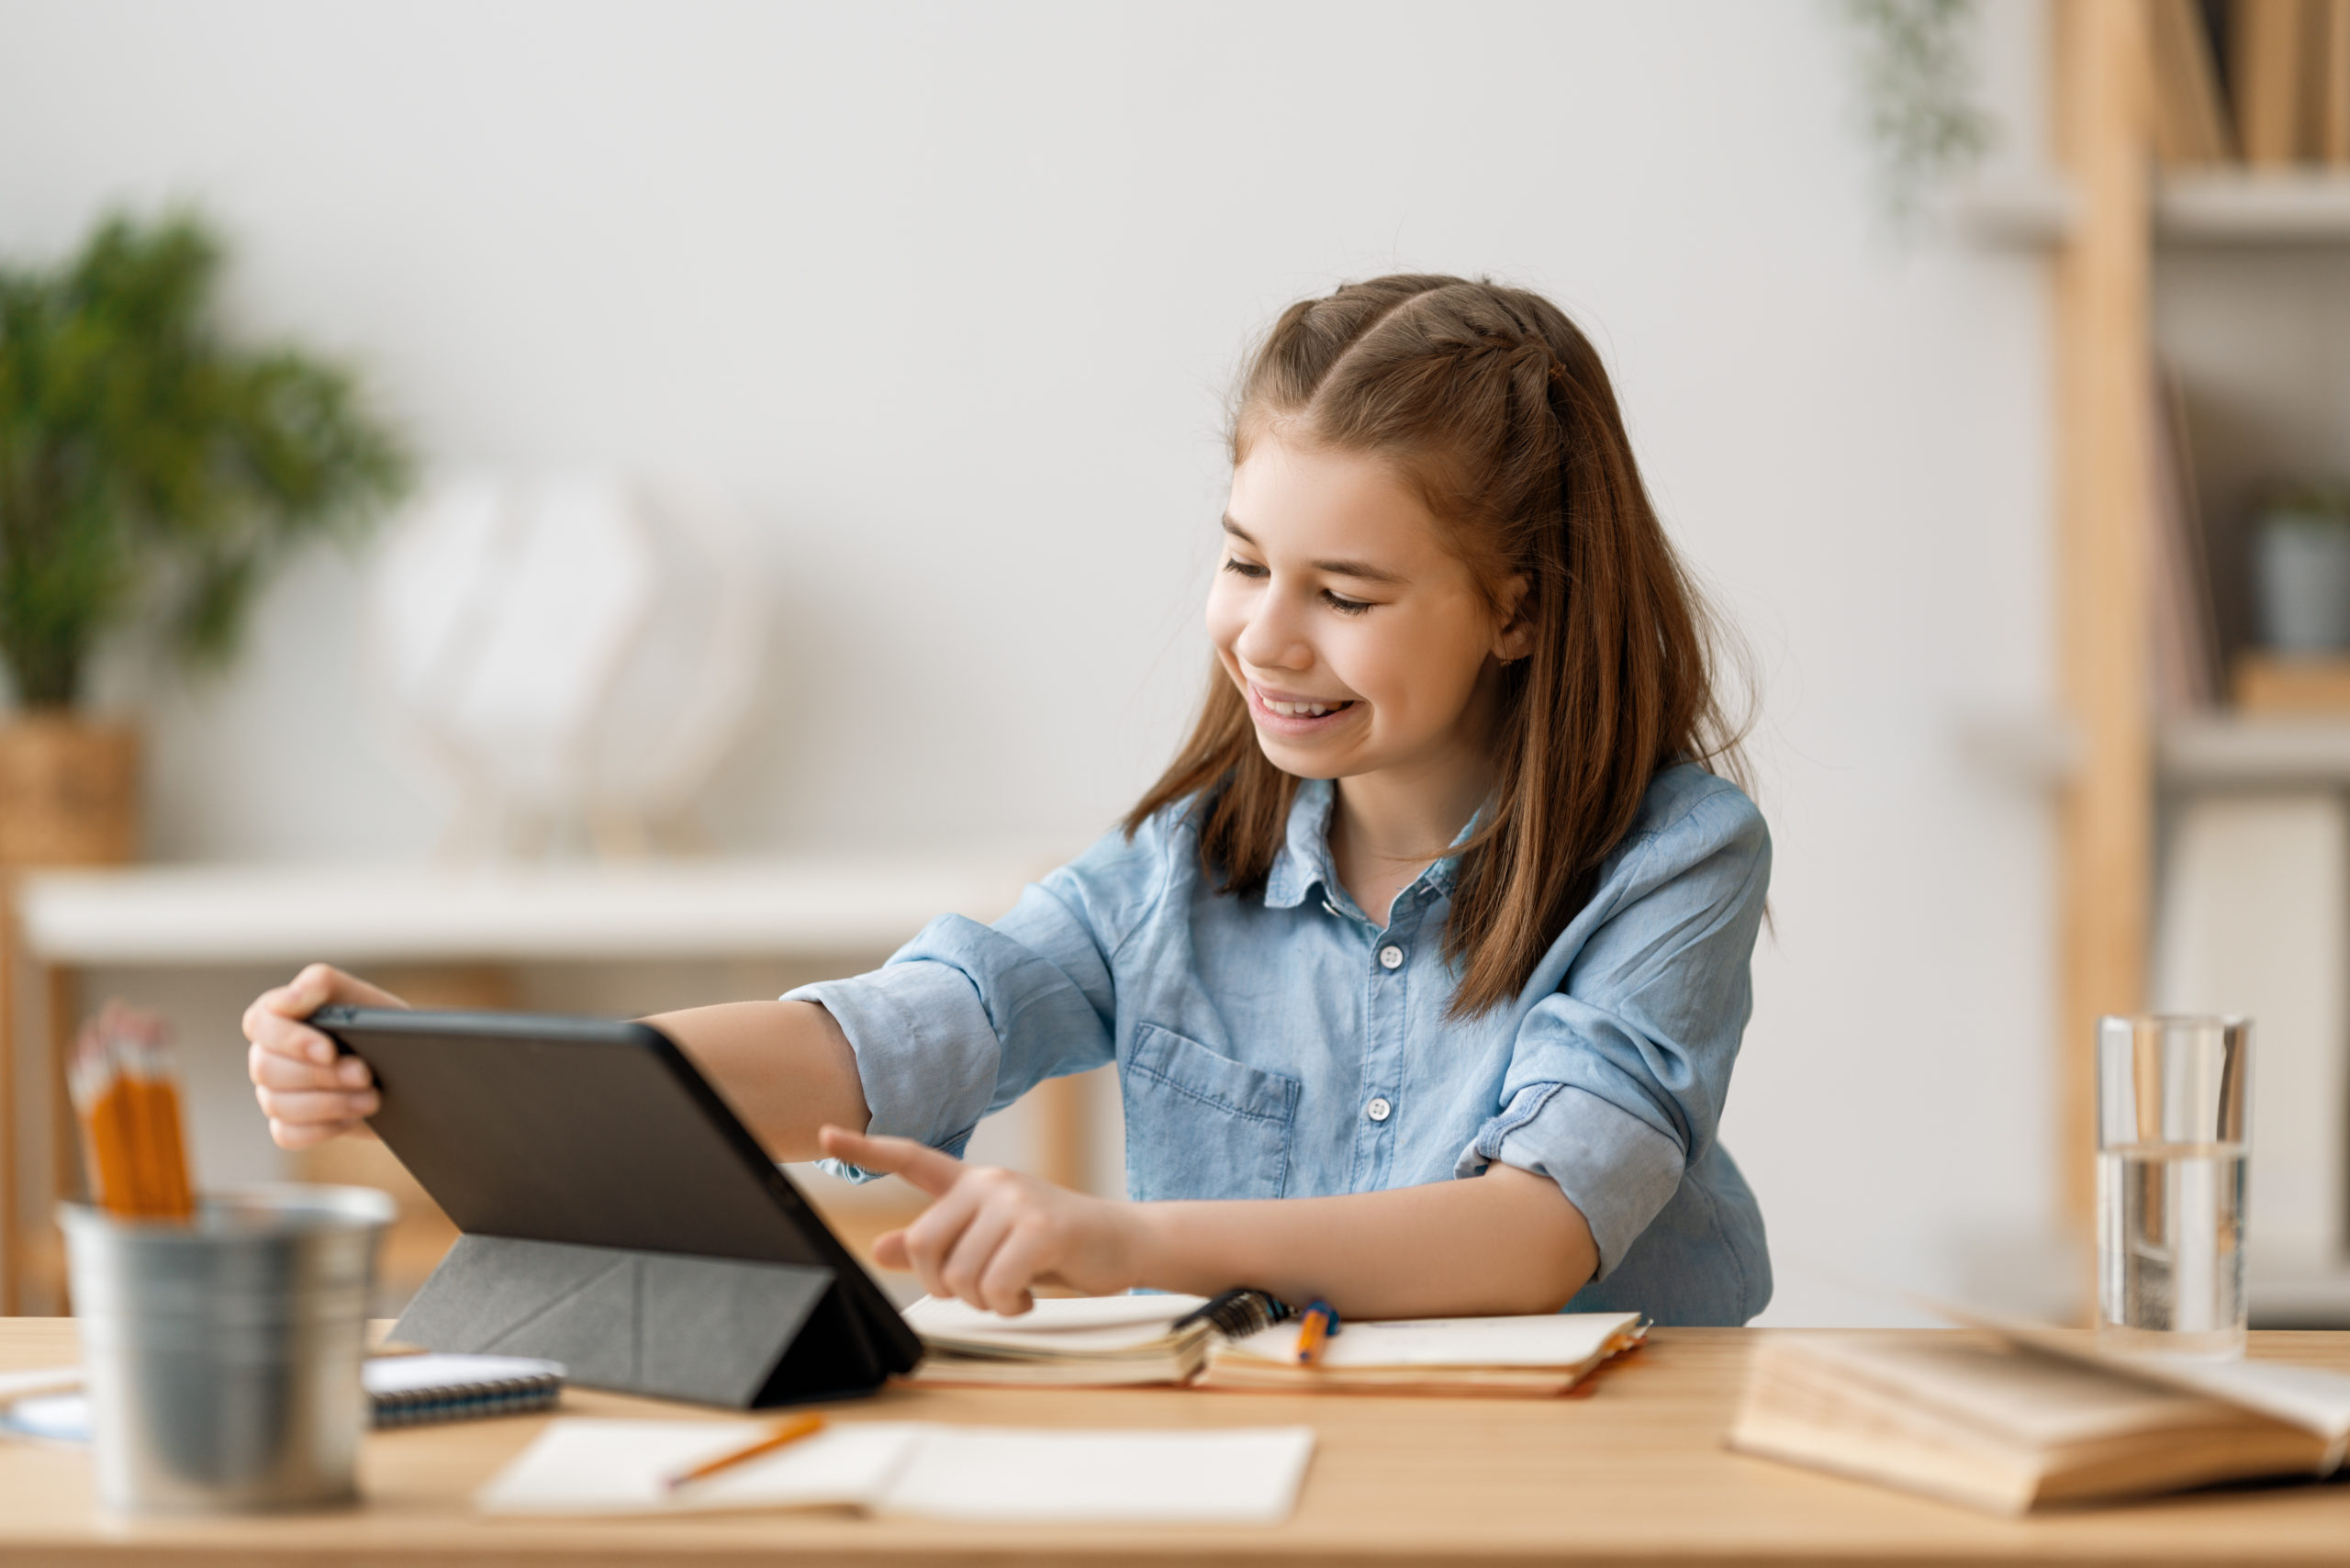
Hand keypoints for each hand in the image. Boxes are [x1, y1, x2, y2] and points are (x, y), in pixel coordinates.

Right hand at [243, 963, 408, 1148]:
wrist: (411, 1068)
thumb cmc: (379, 1026)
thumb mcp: (360, 998)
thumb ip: (320, 983)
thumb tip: (288, 999)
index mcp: (278, 1017)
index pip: (259, 1023)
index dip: (289, 1039)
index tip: (328, 1050)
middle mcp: (269, 1054)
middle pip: (267, 1069)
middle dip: (321, 1074)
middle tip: (364, 1074)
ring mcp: (274, 1092)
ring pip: (278, 1104)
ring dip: (330, 1103)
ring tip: (371, 1098)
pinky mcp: (288, 1125)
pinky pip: (288, 1134)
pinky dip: (324, 1128)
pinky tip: (353, 1117)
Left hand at [819, 1126, 1144, 1315]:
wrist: (1122, 1243)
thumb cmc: (1053, 1246)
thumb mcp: (991, 1242)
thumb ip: (938, 1243)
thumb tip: (882, 1248)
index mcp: (972, 1183)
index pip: (912, 1158)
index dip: (866, 1147)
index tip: (825, 1133)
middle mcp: (989, 1183)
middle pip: (926, 1245)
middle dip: (945, 1285)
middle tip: (980, 1290)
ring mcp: (1015, 1202)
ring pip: (960, 1275)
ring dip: (984, 1300)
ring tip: (1013, 1288)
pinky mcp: (1040, 1230)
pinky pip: (994, 1287)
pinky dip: (1008, 1305)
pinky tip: (1028, 1295)